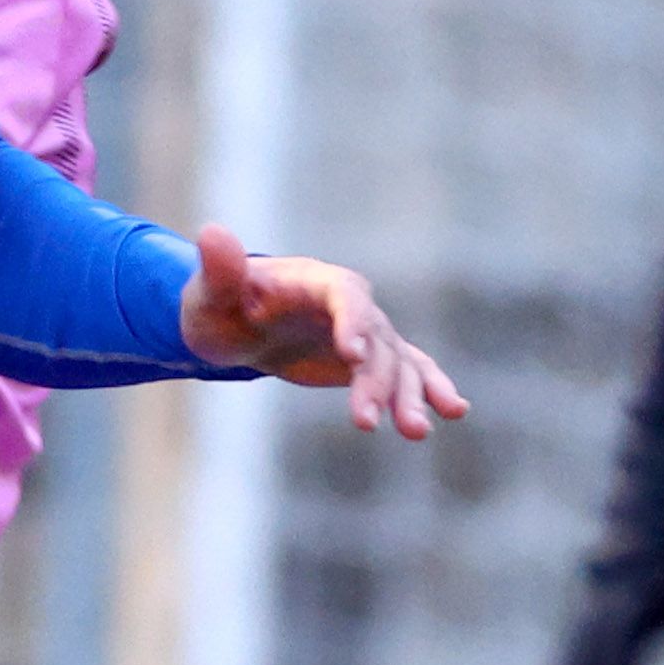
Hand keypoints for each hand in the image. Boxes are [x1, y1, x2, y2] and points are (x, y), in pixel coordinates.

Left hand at [178, 226, 464, 436]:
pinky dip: (430, 388)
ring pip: (397, 362)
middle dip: (374, 381)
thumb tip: (211, 232)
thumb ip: (218, 270)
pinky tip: (454, 412)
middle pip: (374, 340)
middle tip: (364, 422)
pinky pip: (408, 371)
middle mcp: (350, 302)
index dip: (352, 322)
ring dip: (408, 396)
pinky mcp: (371, 357)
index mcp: (315, 280)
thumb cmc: (218, 306)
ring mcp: (365, 330)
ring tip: (416, 432)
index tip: (353, 356)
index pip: (344, 295)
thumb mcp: (209, 294)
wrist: (236, 323)